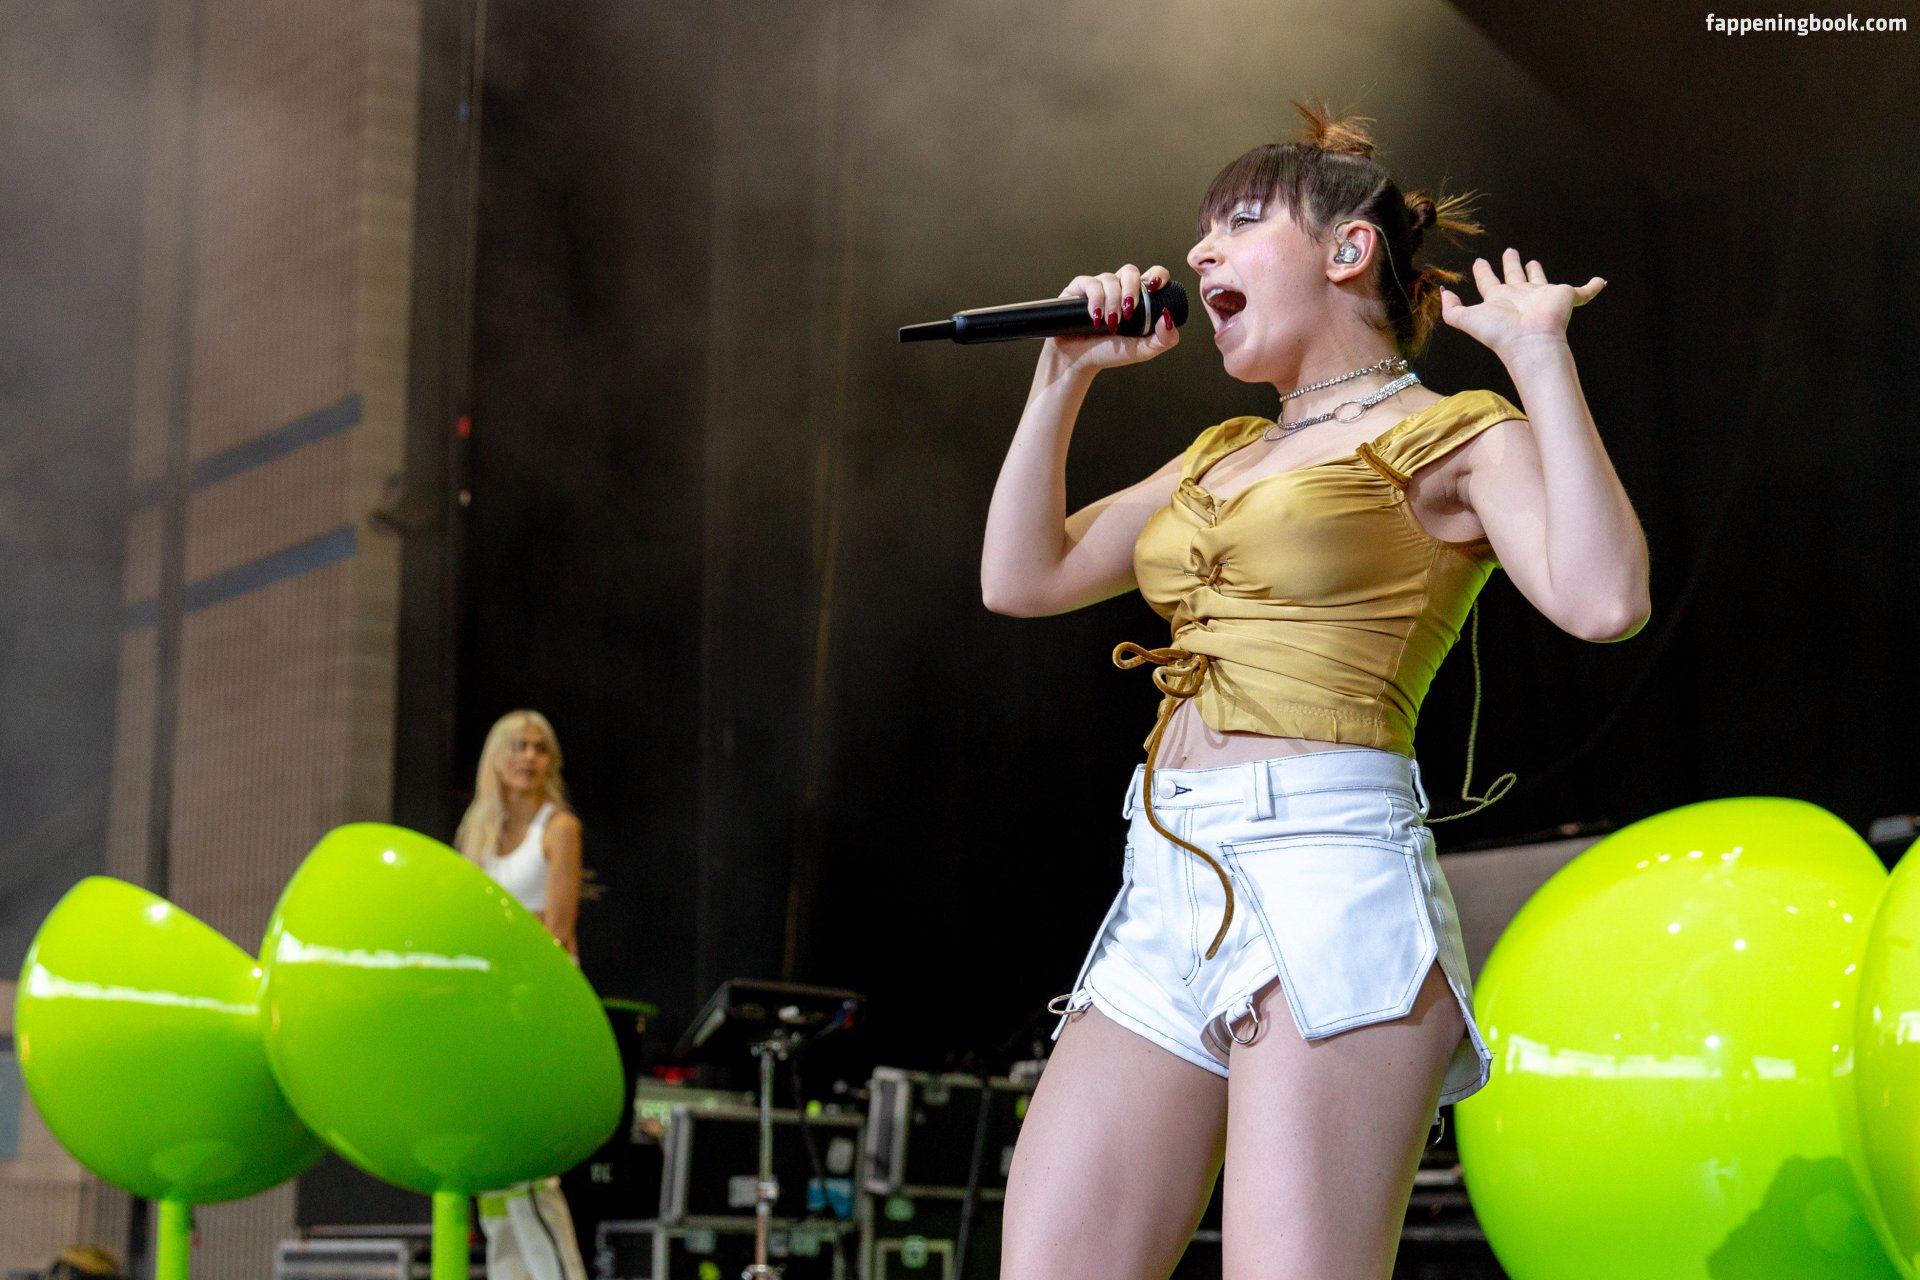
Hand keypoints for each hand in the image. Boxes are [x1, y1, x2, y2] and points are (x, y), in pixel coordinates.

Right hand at [1045, 263, 1179, 372]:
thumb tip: (1169, 317)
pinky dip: (1095, 299)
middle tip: (1129, 312)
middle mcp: (1118, 288)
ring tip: (1109, 324)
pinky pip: (1089, 283)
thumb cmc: (1109, 353)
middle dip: (1131, 289)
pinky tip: (1095, 317)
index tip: (1154, 288)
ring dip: (1112, 302)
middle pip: (1130, 271)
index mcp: (1137, 298)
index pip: (1153, 275)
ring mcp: (1098, 287)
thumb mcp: (1142, 351)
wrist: (1078, 361)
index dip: (1157, 275)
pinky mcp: (1078, 289)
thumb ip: (1163, 339)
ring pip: (1109, 279)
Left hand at [1440, 248, 1604, 358]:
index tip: (1480, 261)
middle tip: (1509, 251)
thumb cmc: (1500, 333)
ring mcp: (1542, 297)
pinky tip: (1601, 282)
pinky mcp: (1564, 297)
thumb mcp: (1466, 319)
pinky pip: (1582, 292)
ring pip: (1540, 279)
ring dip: (1537, 271)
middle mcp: (1520, 297)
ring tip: (1533, 261)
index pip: (1489, 282)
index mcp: (1500, 300)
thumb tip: (1442, 292)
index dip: (1483, 272)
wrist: (1531, 342)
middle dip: (1510, 264)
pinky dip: (1592, 287)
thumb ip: (1451, 309)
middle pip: (1513, 276)